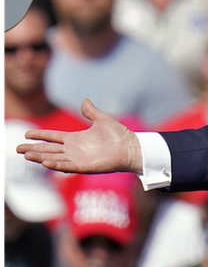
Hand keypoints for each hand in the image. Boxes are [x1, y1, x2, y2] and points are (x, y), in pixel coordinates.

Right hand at [16, 99, 142, 174]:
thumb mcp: (102, 119)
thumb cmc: (119, 135)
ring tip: (26, 155)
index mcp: (76, 138)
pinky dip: (55, 165)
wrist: (131, 148)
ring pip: (54, 158)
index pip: (53, 137)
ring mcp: (78, 159)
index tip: (27, 134)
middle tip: (18, 149)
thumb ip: (91, 111)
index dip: (40, 135)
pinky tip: (44, 162)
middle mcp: (74, 150)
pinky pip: (66, 166)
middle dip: (33, 149)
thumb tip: (85, 100)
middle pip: (48, 149)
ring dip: (40, 157)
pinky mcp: (84, 167)